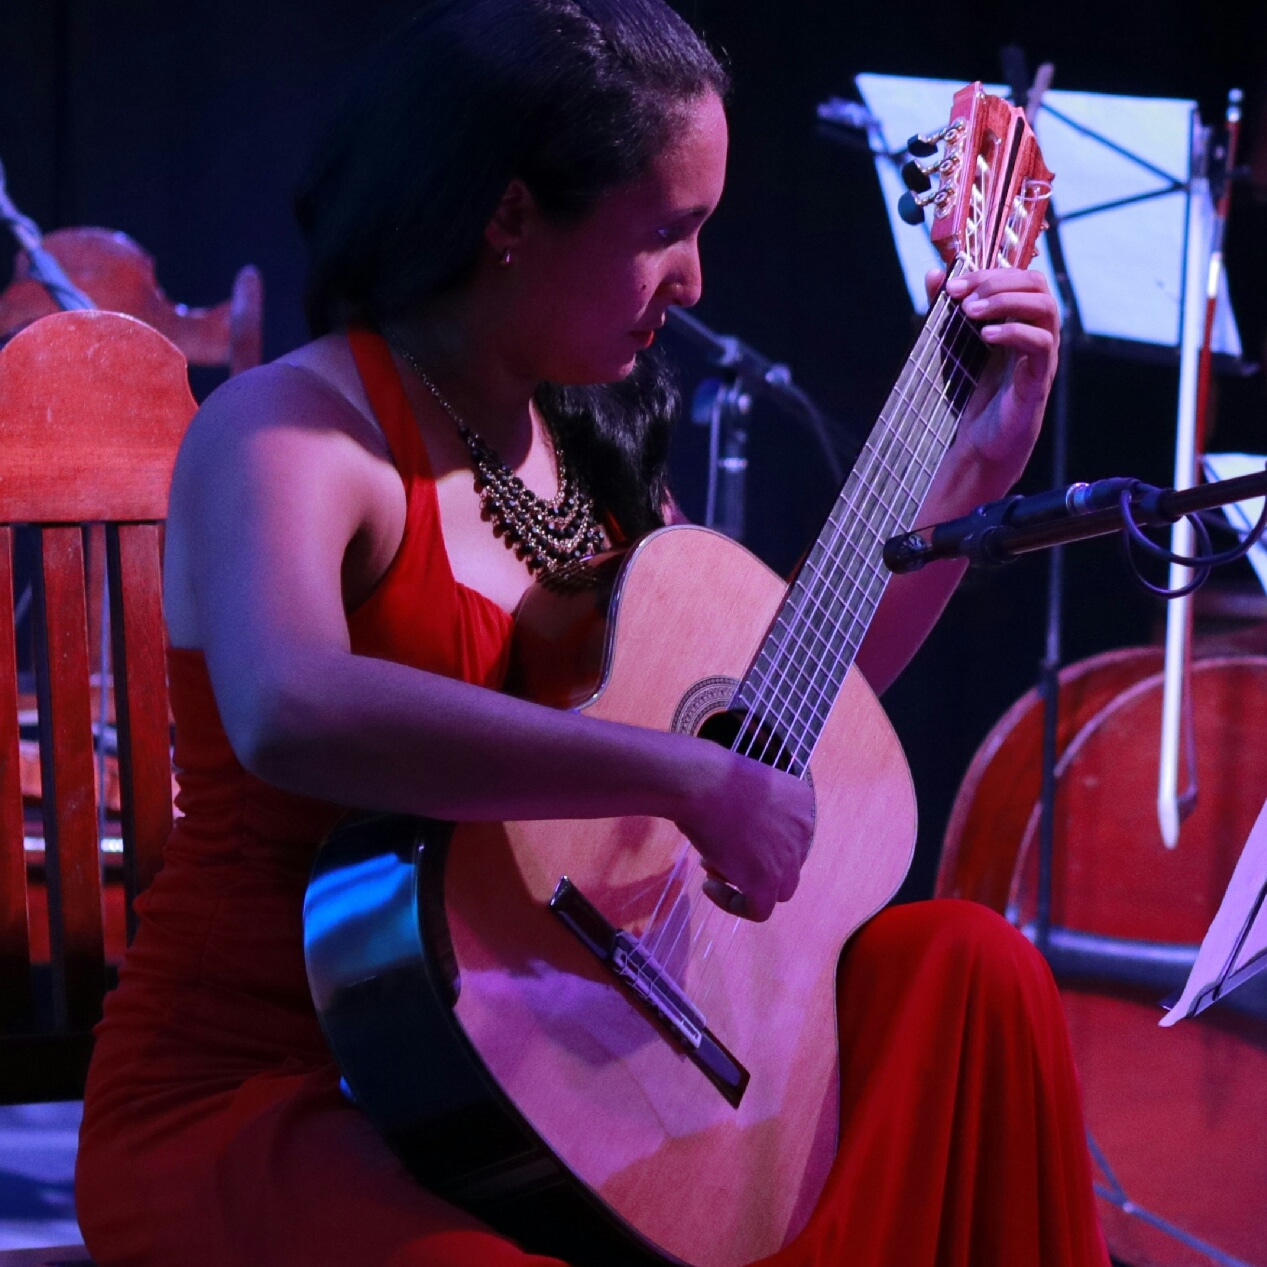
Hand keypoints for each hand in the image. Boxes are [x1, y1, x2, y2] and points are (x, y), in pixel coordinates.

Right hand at [674, 750, 815, 921]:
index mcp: (802, 802)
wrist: (701, 783)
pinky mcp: (766, 883)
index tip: (733, 834)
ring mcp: (788, 859)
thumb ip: (758, 809)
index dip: (762, 840)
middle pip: (787, 862)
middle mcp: (804, 830)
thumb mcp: (749, 784)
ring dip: (746, 882)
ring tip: (710, 866)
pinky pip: (758, 909)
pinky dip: (734, 903)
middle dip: (755, 861)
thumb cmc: (713, 775)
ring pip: (778, 889)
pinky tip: (710, 888)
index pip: (791, 834)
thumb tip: (744, 833)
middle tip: (720, 852)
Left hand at [927, 267, 1059, 483]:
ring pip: (1045, 307)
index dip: (987, 273)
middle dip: (998, 281)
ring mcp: (1042, 354)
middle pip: (1037, 284)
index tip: (953, 286)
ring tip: (973, 313)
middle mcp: (1036, 331)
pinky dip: (1014, 332)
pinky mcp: (1039, 378)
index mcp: (1019, 319)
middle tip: (964, 297)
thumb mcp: (951, 344)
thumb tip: (933, 273)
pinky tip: (986, 336)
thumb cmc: (970, 392)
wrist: (979, 442)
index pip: (1018, 277)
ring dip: (1007, 301)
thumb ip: (944, 309)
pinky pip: (1041, 343)